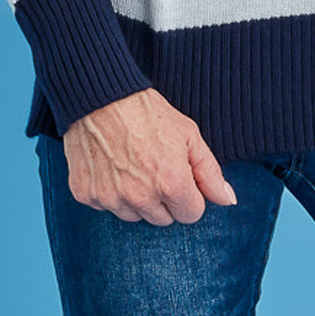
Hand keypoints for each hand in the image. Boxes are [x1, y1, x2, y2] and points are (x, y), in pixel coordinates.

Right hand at [62, 87, 237, 224]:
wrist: (100, 96)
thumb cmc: (148, 112)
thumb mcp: (188, 134)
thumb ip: (210, 171)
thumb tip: (228, 200)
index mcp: (171, 183)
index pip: (192, 214)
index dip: (189, 193)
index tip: (179, 173)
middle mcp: (141, 198)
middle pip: (163, 219)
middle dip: (164, 198)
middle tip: (154, 165)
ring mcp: (111, 199)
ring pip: (135, 216)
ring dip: (137, 198)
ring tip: (131, 163)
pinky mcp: (87, 195)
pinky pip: (106, 207)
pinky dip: (110, 191)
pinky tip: (110, 165)